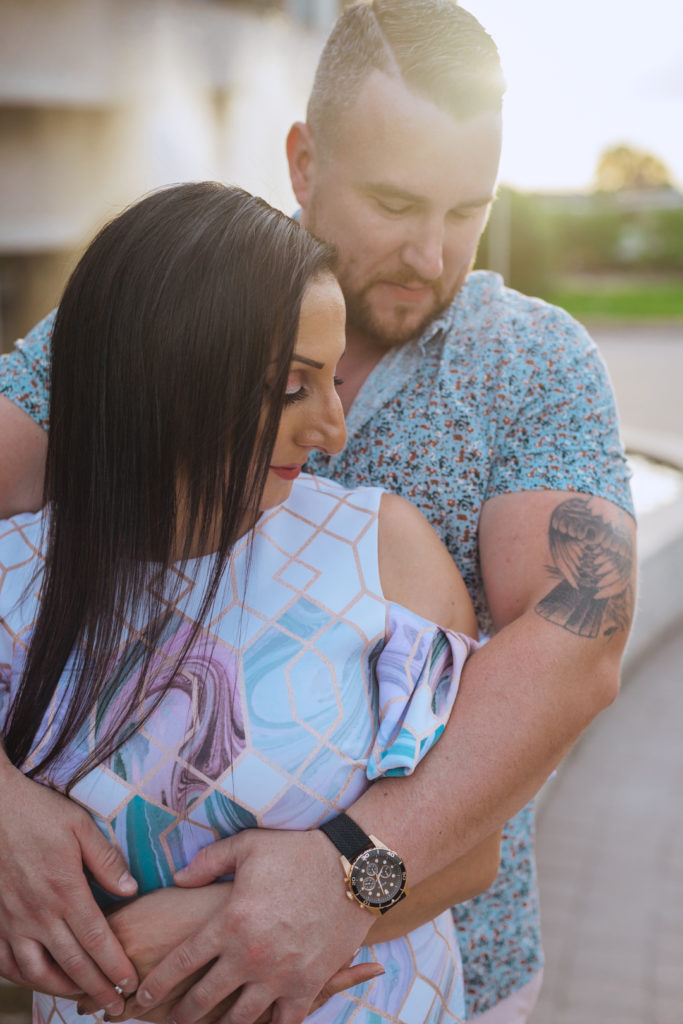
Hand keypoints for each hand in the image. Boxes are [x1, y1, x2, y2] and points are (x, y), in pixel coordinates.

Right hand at [0, 756, 138, 1012]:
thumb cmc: (38, 812)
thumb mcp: (81, 826)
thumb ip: (107, 861)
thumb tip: (132, 891)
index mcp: (65, 891)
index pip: (97, 940)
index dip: (116, 966)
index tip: (132, 983)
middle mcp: (38, 913)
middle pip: (72, 964)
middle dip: (97, 990)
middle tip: (116, 1008)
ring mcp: (12, 921)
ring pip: (37, 972)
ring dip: (62, 990)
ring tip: (81, 1000)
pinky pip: (6, 961)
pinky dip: (22, 978)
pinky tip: (38, 980)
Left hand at [132, 829, 375, 1023]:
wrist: (352, 867)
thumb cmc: (297, 851)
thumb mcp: (247, 846)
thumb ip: (207, 863)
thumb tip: (177, 879)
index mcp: (229, 922)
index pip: (181, 963)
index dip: (157, 984)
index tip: (141, 996)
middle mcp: (250, 956)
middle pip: (203, 1000)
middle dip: (181, 1015)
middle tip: (169, 1020)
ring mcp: (280, 975)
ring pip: (239, 1019)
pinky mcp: (309, 984)